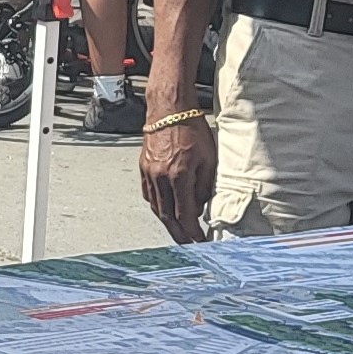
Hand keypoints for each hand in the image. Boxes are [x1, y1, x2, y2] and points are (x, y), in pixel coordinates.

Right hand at [139, 108, 215, 243]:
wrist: (169, 109)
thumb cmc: (192, 129)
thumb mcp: (209, 159)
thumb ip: (205, 187)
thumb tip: (199, 208)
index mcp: (179, 176)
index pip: (185, 214)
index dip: (192, 231)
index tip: (199, 241)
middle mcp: (161, 178)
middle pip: (167, 216)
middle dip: (179, 234)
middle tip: (188, 244)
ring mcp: (149, 173)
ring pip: (156, 207)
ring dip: (167, 223)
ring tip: (178, 231)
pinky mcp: (143, 168)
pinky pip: (149, 194)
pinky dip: (158, 206)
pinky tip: (165, 210)